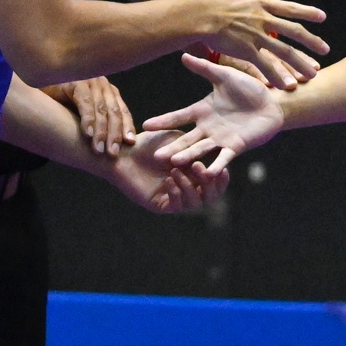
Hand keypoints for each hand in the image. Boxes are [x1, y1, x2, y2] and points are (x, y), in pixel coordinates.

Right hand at [44, 76, 135, 155]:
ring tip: (99, 149)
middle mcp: (102, 85)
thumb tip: (112, 146)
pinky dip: (87, 119)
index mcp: (108, 92)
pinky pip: (85, 103)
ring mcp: (90, 82)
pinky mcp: (76, 82)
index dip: (127, 127)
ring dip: (101, 131)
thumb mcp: (84, 114)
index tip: (130, 143)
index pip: (122, 111)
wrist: (39, 89)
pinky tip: (87, 134)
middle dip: (114, 134)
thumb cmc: (62, 102)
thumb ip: (98, 123)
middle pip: (114, 112)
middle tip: (113, 153)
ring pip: (101, 110)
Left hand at [105, 130, 229, 212]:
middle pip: (209, 196)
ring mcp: (174, 198)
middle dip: (208, 184)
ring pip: (195, 202)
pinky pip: (176, 206)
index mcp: (194, 174)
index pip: (215, 182)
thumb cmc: (149, 143)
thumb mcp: (178, 140)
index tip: (223, 169)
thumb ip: (197, 148)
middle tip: (200, 169)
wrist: (123, 152)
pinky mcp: (160, 205)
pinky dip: (176, 193)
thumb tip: (218, 156)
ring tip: (177, 171)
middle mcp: (187, 188)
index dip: (221, 179)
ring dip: (189, 186)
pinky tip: (169, 180)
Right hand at [140, 53, 285, 174]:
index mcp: (203, 110)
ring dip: (188, 157)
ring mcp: (221, 138)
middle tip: (155, 155)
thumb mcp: (225, 76)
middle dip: (172, 146)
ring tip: (174, 163)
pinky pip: (224, 158)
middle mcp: (208, 127)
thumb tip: (183, 55)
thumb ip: (205, 68)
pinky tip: (206, 174)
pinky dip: (216, 166)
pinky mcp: (236, 146)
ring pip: (201, 149)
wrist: (273, 102)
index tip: (145, 126)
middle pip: (186, 139)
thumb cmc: (249, 88)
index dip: (163, 121)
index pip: (179, 117)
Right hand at [179, 0, 327, 84]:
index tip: (322, 17)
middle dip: (311, 41)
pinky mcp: (246, 49)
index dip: (307, 12)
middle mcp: (263, 18)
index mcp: (259, 2)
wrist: (196, 13)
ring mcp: (256, 35)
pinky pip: (266, 65)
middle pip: (294, 31)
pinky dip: (277, 76)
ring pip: (285, 51)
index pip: (289, 7)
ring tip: (313, 74)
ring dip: (300, 63)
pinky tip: (287, 86)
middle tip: (325, 49)